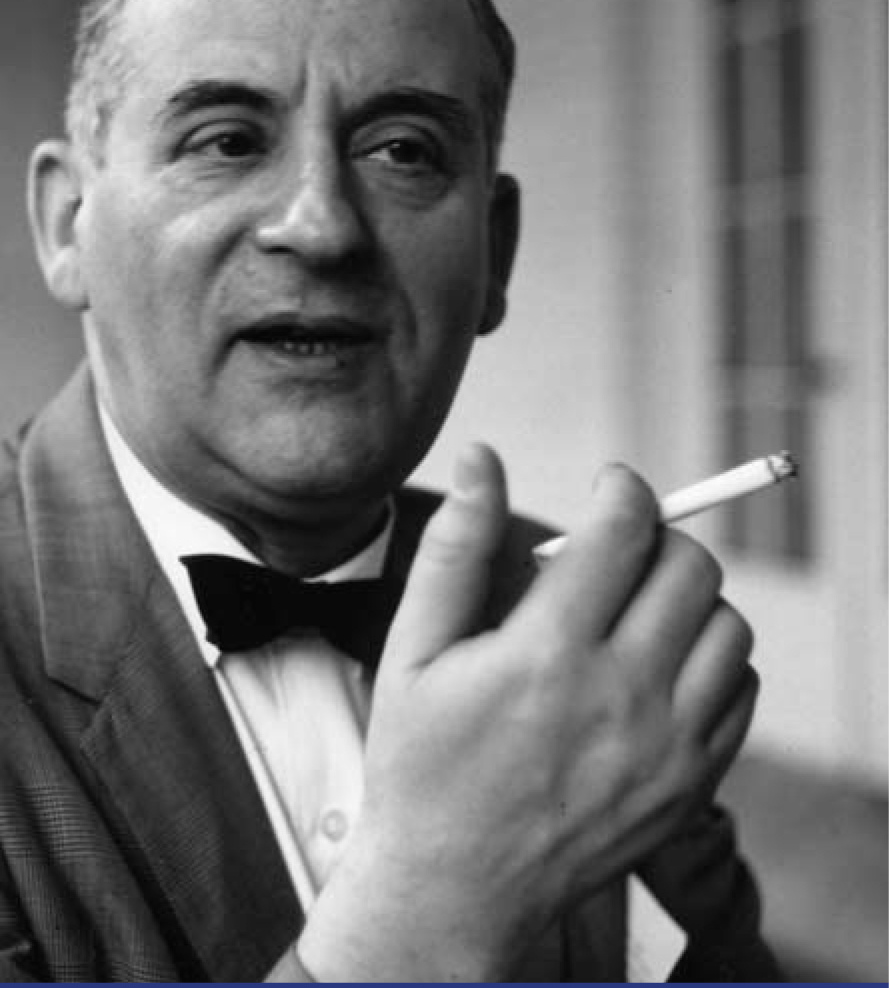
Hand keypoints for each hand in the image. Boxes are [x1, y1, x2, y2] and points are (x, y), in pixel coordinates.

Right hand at [296, 445, 756, 981]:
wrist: (454, 887)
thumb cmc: (423, 762)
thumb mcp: (414, 650)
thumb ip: (456, 548)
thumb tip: (482, 458)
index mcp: (545, 654)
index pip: (623, 531)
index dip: (622, 489)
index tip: (609, 487)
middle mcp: (620, 697)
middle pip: (689, 567)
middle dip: (656, 537)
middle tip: (617, 552)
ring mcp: (666, 746)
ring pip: (727, 624)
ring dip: (688, 598)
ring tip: (636, 611)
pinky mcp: (691, 782)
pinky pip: (741, 688)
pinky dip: (712, 659)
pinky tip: (658, 666)